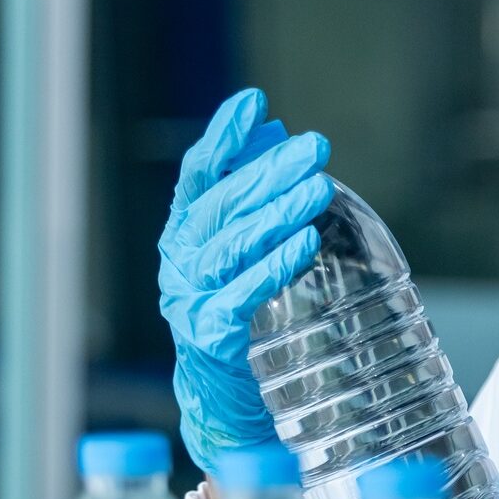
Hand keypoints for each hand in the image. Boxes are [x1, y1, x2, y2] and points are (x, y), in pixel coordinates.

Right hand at [159, 87, 332, 474]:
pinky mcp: (212, 337)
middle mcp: (181, 261)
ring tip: (318, 188)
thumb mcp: (245, 251)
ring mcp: (192, 299)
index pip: (198, 175)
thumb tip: (281, 136)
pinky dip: (273, 268)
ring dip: (276, 213)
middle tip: (315, 146)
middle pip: (222, 207)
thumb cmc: (241, 310)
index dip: (223, 137)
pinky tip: (303, 243)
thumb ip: (257, 199)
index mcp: (186, 234)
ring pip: (230, 248)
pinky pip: (241, 296)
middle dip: (269, 171)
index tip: (253, 101)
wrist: (225, 397)